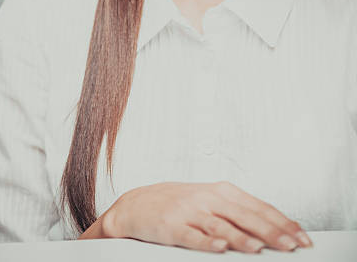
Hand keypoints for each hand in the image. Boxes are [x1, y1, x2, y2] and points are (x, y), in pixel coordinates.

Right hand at [103, 181, 312, 253]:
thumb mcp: (211, 202)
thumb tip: (271, 231)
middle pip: (245, 215)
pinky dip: (207, 242)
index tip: (301, 236)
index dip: (281, 222)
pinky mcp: (173, 226)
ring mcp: (190, 211)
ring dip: (242, 238)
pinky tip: (220, 248)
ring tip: (259, 249)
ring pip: (221, 225)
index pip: (258, 206)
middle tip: (291, 246)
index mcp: (222, 191)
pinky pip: (192, 236)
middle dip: (271, 232)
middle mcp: (209, 198)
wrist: (139, 203)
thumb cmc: (181, 204)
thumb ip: (238, 214)